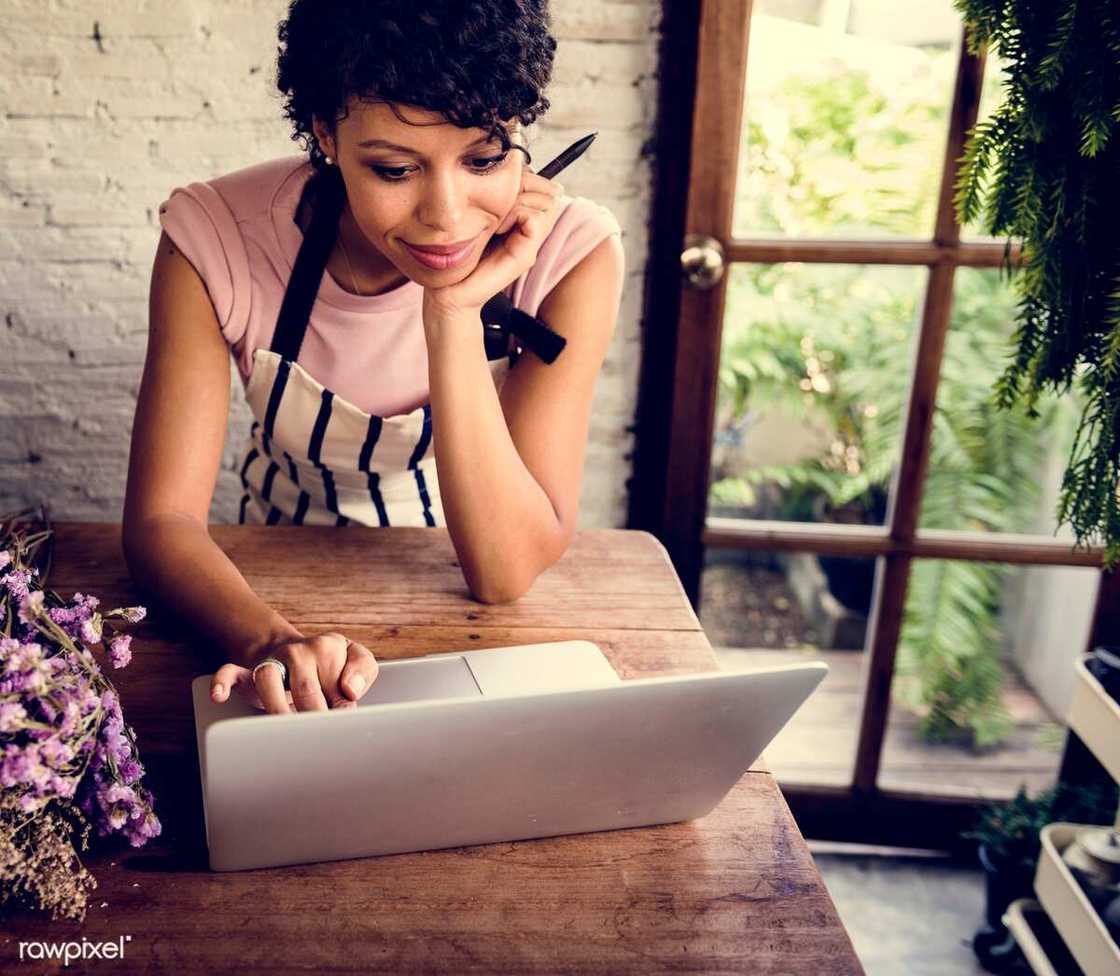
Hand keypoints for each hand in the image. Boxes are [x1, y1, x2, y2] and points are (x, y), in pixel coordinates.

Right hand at [209, 632, 378, 714]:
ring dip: (277, 708)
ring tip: (285, 730)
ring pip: (267, 679)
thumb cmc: (329, 664)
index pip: (337, 684)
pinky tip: (220, 696)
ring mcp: (271, 661)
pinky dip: (222, 682)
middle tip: (317, 738)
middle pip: (305, 689)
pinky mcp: (247, 672)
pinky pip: (229, 672)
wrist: (294, 650)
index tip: (342, 727)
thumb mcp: (356, 658)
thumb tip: (351, 691)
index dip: (340, 711)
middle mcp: (299, 651)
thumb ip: (363, 671)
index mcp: (328, 648)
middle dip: (313, 718)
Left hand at [421, 166, 565, 322]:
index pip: (542, 187)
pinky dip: (517, 215)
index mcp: (519, 223)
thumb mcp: (477, 218)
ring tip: (496, 218)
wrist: (448, 292)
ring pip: (545, 204)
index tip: (501, 186)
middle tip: (497, 203)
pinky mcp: (525, 256)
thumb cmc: (456, 255)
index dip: (527, 178)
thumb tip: (511, 170)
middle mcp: (529, 233)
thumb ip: (495, 200)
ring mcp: (530, 246)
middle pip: (548, 193)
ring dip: (519, 201)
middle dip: (524, 187)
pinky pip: (534, 220)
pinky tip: (498, 226)